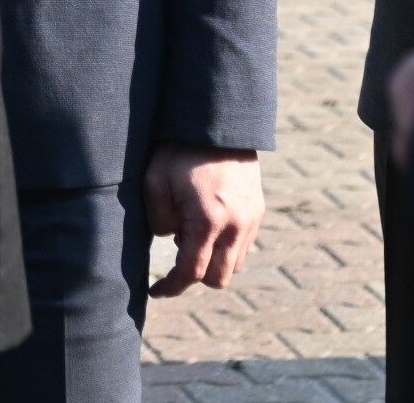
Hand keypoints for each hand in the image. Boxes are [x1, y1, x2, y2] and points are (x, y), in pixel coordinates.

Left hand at [145, 146, 263, 296]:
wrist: (217, 122)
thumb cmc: (180, 151)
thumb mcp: (155, 182)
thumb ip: (158, 220)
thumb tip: (172, 239)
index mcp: (208, 221)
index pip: (191, 272)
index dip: (170, 287)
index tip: (155, 290)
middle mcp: (236, 226)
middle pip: (217, 278)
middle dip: (194, 274)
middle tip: (177, 248)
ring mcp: (251, 219)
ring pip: (234, 265)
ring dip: (212, 260)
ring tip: (193, 230)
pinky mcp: (258, 211)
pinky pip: (243, 246)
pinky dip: (226, 246)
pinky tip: (209, 222)